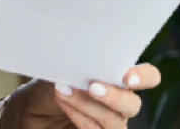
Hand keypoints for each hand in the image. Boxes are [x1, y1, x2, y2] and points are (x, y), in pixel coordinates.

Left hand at [2, 64, 160, 127]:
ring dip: (87, 105)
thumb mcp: (61, 68)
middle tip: (92, 86)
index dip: (144, 77)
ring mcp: (109, 122)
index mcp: (118, 79)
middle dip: (113, 96)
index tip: (127, 76)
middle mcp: (120, 103)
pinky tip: (64, 104)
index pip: (149, 77)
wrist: (30, 109)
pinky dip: (79, 117)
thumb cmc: (50, 84)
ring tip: (62, 90)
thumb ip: (77, 64)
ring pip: (113, 121)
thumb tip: (80, 58)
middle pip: (133, 104)